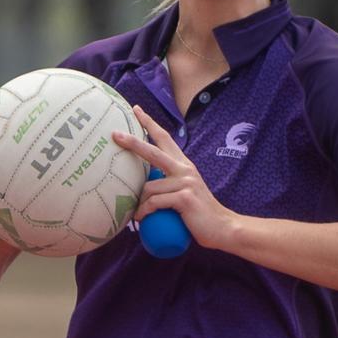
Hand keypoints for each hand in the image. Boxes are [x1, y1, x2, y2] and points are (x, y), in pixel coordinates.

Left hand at [111, 105, 236, 249]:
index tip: (136, 110)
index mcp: (183, 165)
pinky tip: (141, 218)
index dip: (149, 123)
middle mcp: (184, 169)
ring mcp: (185, 182)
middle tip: (115, 134)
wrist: (222, 227)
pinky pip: (155, 202)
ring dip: (139, 203)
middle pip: (153, 151)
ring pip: (149, 187)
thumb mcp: (184, 191)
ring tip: (137, 214)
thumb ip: (169, 184)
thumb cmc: (198, 213)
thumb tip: (144, 186)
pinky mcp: (184, 197)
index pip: (164, 138)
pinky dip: (145, 211)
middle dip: (133, 142)